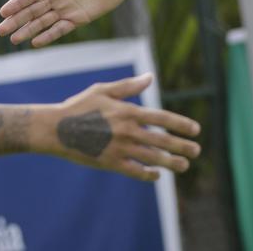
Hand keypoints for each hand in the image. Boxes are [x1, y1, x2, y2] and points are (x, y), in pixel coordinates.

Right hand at [0, 0, 129, 45]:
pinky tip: (36, 42)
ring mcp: (67, 8)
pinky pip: (61, 29)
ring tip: (13, 40)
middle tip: (0, 30)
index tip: (3, 11)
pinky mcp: (79, 18)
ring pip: (43, 21)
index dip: (18, 2)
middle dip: (17, 20)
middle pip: (32, 10)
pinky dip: (49, 35)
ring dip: (28, 30)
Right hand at [41, 74, 201, 181]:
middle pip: (162, 140)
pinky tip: (157, 175)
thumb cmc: (79, 106)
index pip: (162, 119)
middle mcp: (127, 131)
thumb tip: (150, 77)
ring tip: (185, 166)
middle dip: (182, 146)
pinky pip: (134, 170)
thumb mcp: (103, 90)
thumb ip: (129, 86)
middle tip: (197, 151)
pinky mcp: (109, 163)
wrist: (54, 129)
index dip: (181, 124)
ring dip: (171, 162)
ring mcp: (119, 148)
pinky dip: (147, 173)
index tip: (196, 129)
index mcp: (128, 111)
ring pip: (152, 158)